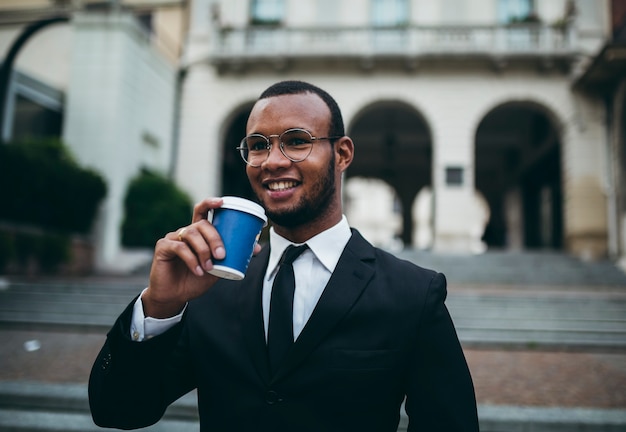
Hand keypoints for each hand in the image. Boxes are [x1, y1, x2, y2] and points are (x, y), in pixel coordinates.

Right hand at [143, 197, 261, 318]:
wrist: (176, 296)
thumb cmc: (197, 279)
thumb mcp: (218, 268)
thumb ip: (232, 256)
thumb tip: (257, 247)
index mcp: (199, 233)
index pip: (203, 211)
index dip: (211, 203)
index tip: (222, 202)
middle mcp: (185, 232)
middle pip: (201, 224)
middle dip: (214, 237)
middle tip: (222, 255)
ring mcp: (173, 238)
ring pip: (191, 233)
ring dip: (203, 250)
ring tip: (209, 267)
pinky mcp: (163, 248)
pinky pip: (179, 247)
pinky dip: (191, 259)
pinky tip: (198, 270)